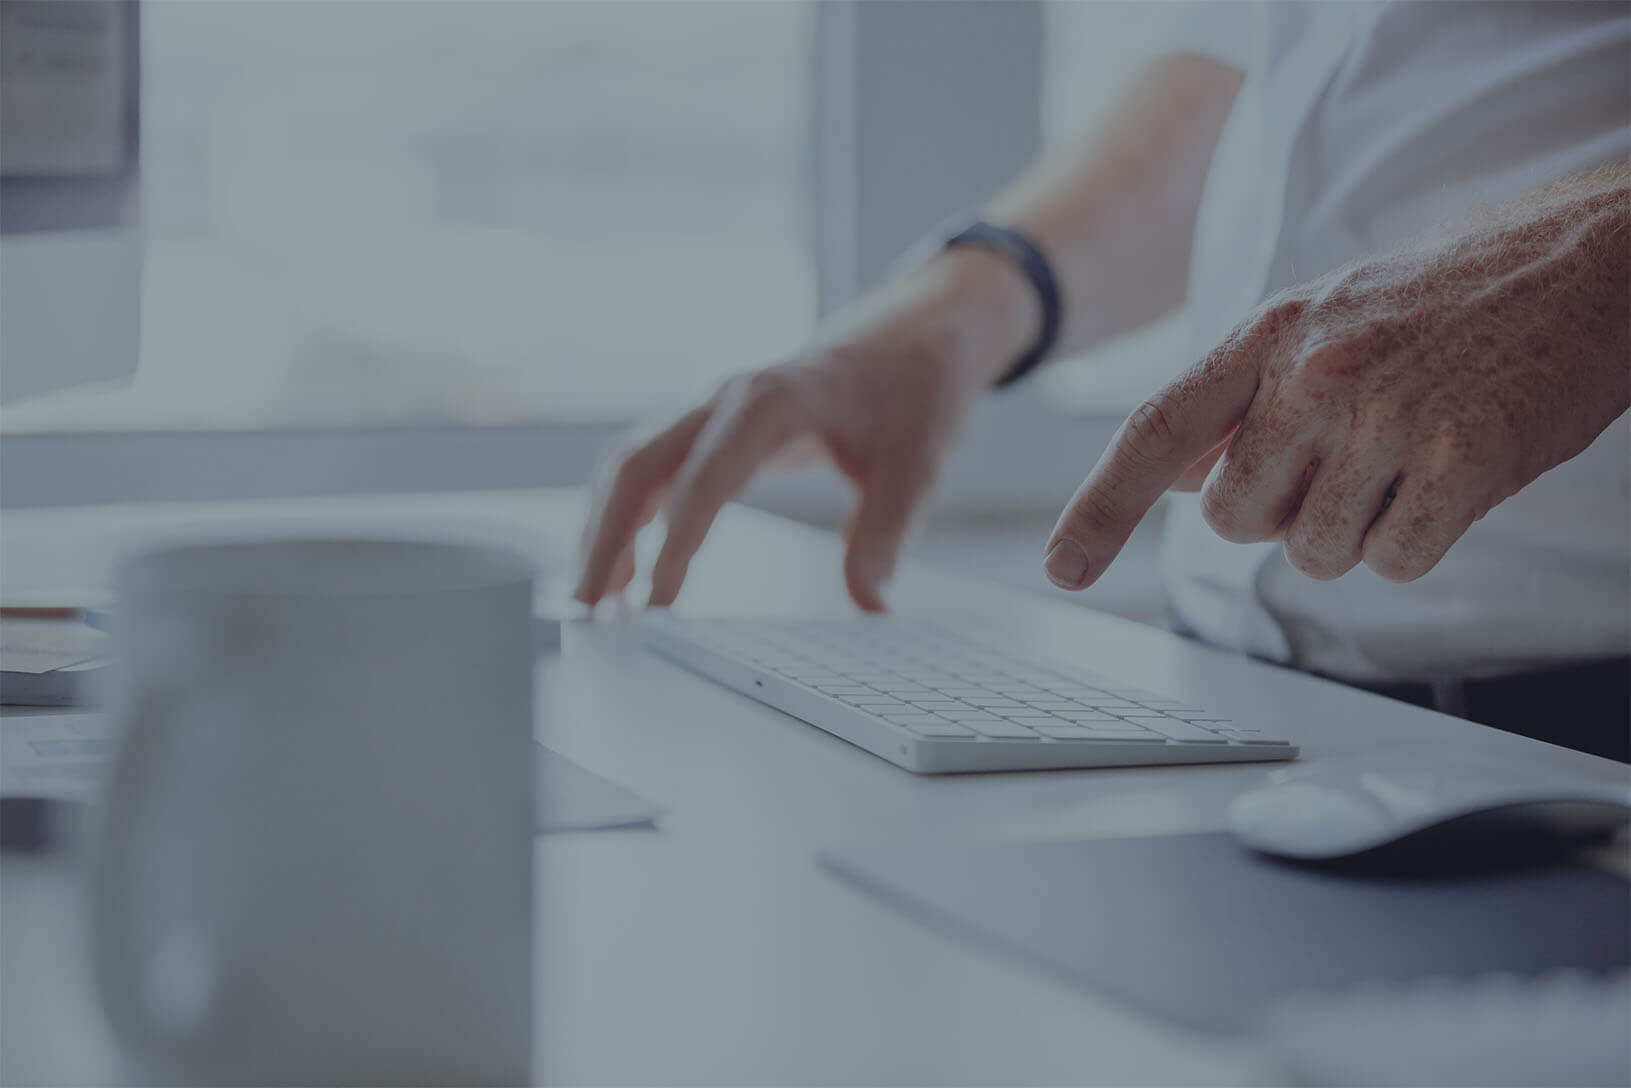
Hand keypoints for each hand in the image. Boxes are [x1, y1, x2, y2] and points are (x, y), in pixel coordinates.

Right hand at [575, 249, 1036, 610]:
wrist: (913, 336)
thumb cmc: (912, 392)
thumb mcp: (916, 466)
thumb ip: (886, 535)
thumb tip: (870, 607)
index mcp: (776, 399)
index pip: (708, 475)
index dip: (678, 541)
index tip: (661, 602)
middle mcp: (729, 397)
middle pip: (641, 463)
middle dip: (607, 536)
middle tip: (589, 610)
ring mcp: (712, 408)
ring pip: (632, 463)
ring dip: (605, 528)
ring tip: (595, 602)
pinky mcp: (712, 425)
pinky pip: (648, 466)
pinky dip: (625, 514)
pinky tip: (622, 567)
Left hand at [1045, 171, 1629, 587]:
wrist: (1581, 262)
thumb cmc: (1440, 298)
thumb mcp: (1317, 319)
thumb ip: (1238, 398)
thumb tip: (1175, 477)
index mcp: (1267, 333)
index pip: (1153, 434)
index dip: (1098, 510)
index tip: (1063, 567)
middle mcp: (1313, 374)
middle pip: (1236, 522)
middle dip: (1279, 515)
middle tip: (1342, 460)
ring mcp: (1387, 419)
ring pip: (1316, 554)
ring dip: (1354, 529)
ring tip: (1402, 454)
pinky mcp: (1463, 463)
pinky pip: (1394, 563)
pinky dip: (1415, 540)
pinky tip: (1445, 477)